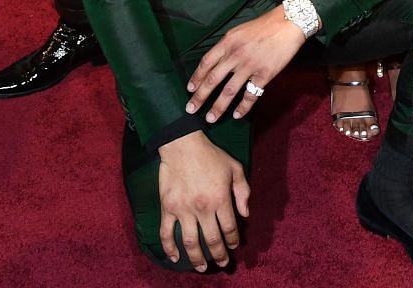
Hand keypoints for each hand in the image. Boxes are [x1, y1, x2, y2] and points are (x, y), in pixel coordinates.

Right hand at [157, 131, 249, 270]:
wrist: (183, 146)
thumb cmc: (211, 156)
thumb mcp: (235, 168)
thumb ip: (243, 191)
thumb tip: (245, 214)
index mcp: (221, 198)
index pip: (230, 228)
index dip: (234, 240)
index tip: (235, 246)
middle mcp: (203, 208)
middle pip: (212, 239)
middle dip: (219, 255)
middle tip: (223, 263)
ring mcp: (184, 210)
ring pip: (191, 242)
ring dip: (197, 258)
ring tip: (202, 267)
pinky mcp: (168, 208)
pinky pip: (166, 233)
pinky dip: (169, 248)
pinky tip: (175, 258)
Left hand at [185, 7, 307, 122]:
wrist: (288, 23)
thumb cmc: (264, 26)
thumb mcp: (239, 31)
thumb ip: (227, 46)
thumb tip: (216, 61)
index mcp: (227, 43)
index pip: (206, 63)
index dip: (196, 77)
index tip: (190, 89)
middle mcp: (235, 55)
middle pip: (212, 80)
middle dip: (200, 97)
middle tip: (191, 109)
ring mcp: (249, 66)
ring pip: (229, 91)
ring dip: (218, 107)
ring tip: (210, 118)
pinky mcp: (264, 74)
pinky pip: (250, 95)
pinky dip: (243, 107)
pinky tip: (237, 115)